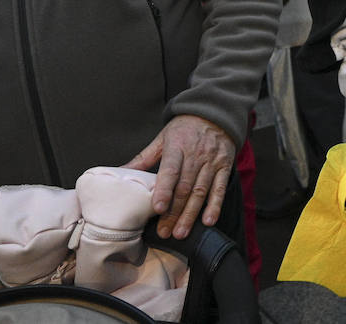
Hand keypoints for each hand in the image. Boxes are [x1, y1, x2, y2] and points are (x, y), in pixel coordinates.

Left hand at [124, 114, 235, 238]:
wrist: (215, 113)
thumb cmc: (184, 128)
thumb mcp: (162, 138)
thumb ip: (143, 158)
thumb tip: (120, 172)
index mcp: (178, 146)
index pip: (171, 170)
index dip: (164, 190)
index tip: (157, 208)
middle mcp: (196, 154)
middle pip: (184, 187)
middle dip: (174, 212)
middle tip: (164, 232)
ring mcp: (212, 161)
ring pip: (200, 191)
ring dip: (190, 214)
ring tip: (180, 232)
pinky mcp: (225, 166)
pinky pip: (220, 188)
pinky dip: (215, 206)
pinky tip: (208, 221)